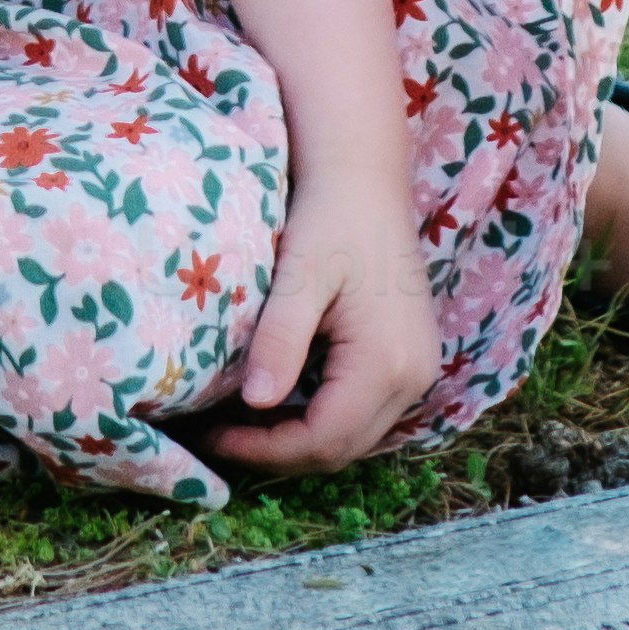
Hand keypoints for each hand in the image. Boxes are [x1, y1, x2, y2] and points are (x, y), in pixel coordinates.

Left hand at [201, 174, 440, 478]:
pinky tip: (279, 400)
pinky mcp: (410, 359)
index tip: (210, 436)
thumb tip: (255, 403)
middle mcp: (414, 377)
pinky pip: (364, 412)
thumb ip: (280, 339)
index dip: (264, 450)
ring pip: (353, 437)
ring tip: (239, 423)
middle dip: (277, 451)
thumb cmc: (329, 216)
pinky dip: (319, 418)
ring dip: (298, 439)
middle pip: (341, 448)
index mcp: (388, 361)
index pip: (323, 439)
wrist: (365, 177)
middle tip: (216, 435)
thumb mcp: (298, 275)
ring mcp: (418, 370)